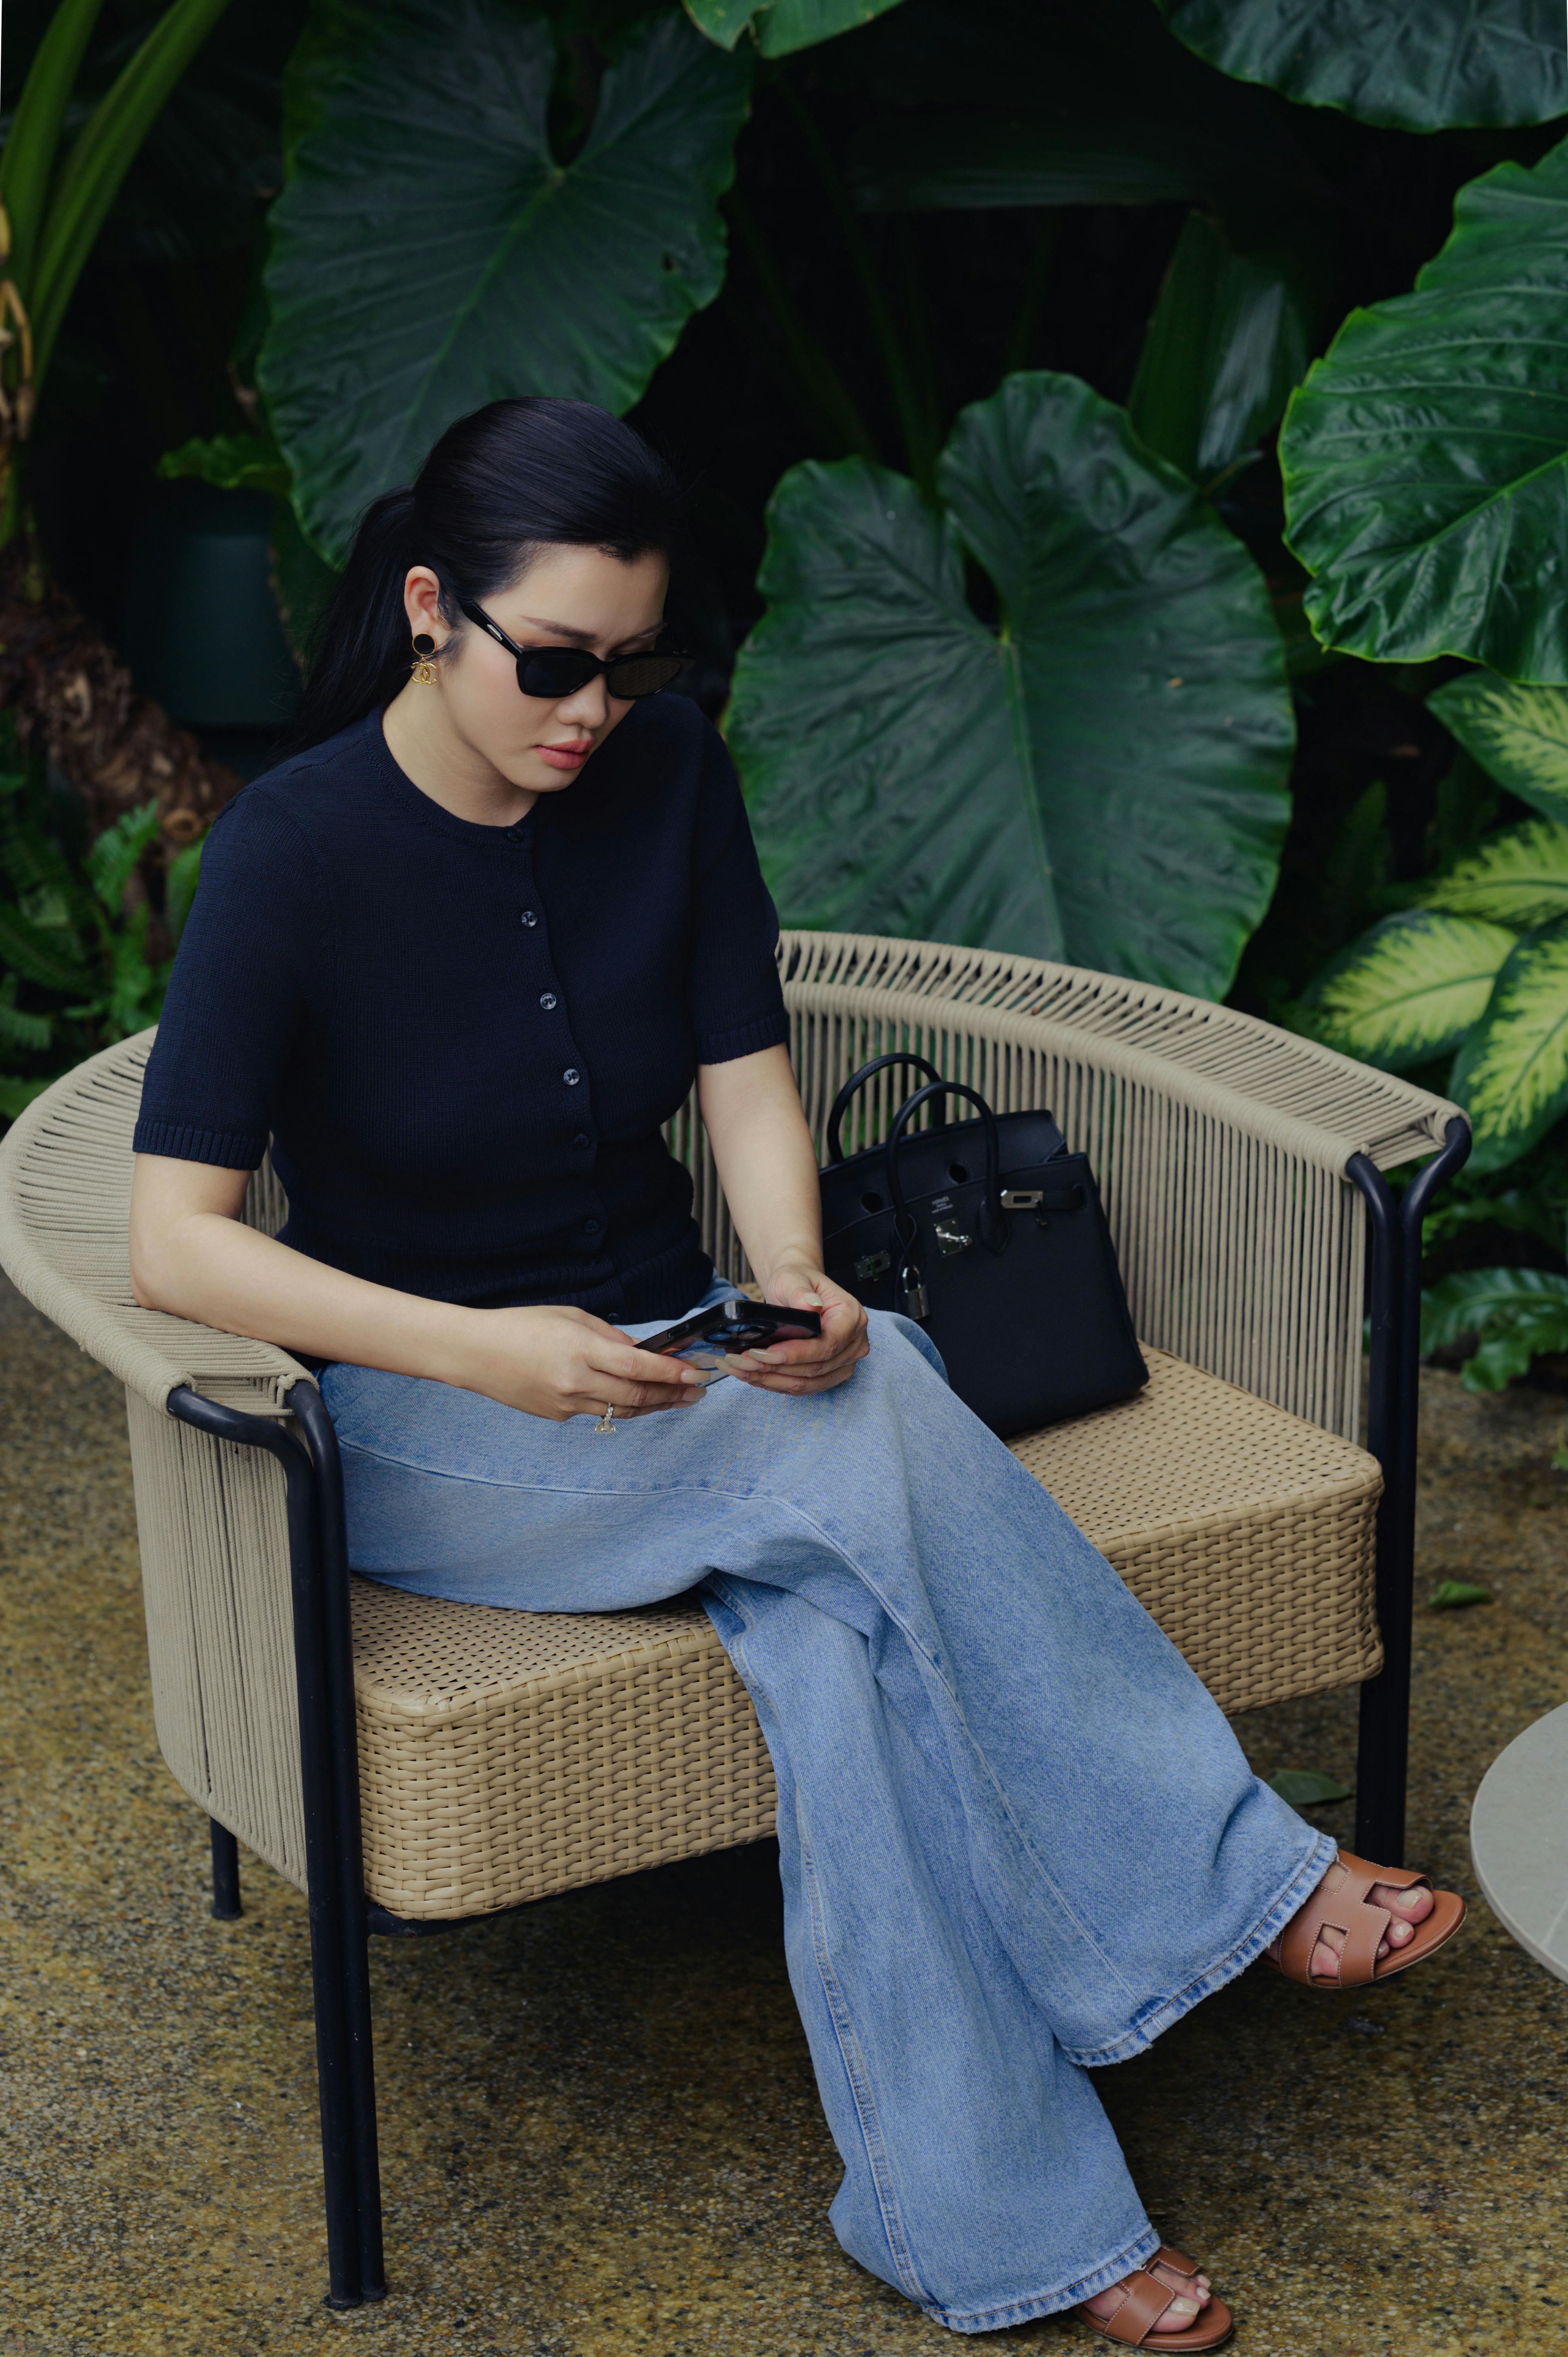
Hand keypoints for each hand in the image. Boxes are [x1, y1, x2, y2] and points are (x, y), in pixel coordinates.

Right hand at [460, 1303, 706, 1422]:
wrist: (475, 1353)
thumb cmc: (520, 1326)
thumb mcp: (570, 1317)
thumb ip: (610, 1336)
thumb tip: (642, 1350)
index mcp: (580, 1349)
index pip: (638, 1365)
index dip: (672, 1371)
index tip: (697, 1372)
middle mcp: (575, 1381)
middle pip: (637, 1395)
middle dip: (673, 1394)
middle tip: (697, 1390)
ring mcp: (566, 1403)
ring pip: (622, 1410)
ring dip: (655, 1406)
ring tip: (679, 1399)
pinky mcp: (557, 1416)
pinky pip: (598, 1411)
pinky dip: (621, 1406)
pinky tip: (636, 1398)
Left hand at [726, 1265, 868, 1395]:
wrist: (797, 1290)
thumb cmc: (797, 1282)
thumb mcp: (794, 1278)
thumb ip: (801, 1292)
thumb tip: (810, 1306)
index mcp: (852, 1318)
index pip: (827, 1345)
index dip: (795, 1354)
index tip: (762, 1354)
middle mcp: (854, 1344)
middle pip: (815, 1369)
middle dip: (773, 1368)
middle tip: (738, 1361)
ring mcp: (843, 1363)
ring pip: (806, 1383)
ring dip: (769, 1379)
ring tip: (738, 1368)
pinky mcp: (828, 1375)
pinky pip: (801, 1387)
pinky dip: (773, 1383)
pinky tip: (749, 1375)